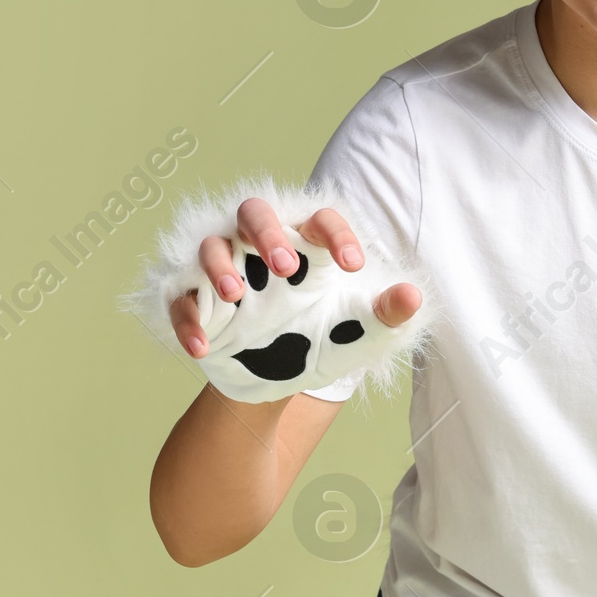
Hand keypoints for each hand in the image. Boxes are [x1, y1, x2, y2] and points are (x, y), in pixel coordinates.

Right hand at [169, 196, 422, 360]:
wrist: (278, 383)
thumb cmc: (322, 339)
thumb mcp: (358, 332)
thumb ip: (386, 314)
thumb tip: (414, 298)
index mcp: (306, 246)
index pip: (320, 220)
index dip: (336, 234)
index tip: (354, 265)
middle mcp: (260, 248)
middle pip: (255, 213)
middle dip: (267, 233)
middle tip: (287, 267)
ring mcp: (223, 271)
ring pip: (212, 246)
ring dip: (219, 266)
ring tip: (235, 296)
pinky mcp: (194, 300)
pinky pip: (182, 299)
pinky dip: (189, 319)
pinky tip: (202, 347)